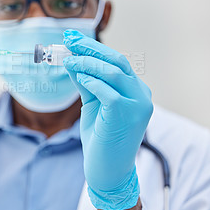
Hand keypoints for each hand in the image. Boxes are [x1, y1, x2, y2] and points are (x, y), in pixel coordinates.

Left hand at [63, 29, 152, 209]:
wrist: (107, 170)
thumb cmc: (100, 137)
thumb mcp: (92, 103)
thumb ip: (86, 81)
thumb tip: (72, 59)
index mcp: (136, 89)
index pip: (116, 61)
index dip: (94, 48)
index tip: (72, 39)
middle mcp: (141, 94)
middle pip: (116, 61)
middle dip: (90, 48)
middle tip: (68, 41)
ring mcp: (138, 105)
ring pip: (113, 72)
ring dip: (87, 63)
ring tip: (67, 60)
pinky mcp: (127, 114)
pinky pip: (107, 91)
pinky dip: (91, 81)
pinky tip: (78, 77)